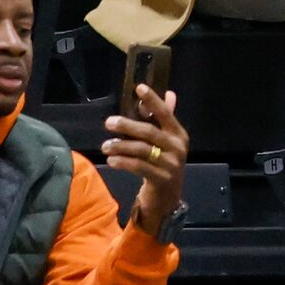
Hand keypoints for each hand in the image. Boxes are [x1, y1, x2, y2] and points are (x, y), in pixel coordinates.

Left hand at [104, 86, 190, 234]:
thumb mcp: (167, 141)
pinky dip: (123, 163)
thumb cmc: (164, 164)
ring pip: (142, 150)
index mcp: (179, 134)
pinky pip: (139, 167)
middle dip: (128, 126)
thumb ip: (166, 119)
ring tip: (105, 146)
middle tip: (109, 122)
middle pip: (150, 132)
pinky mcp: (162, 179)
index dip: (153, 100)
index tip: (138, 87)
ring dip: (121, 147)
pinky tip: (111, 161)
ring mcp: (171, 163)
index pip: (165, 113)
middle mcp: (177, 147)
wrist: (168, 197)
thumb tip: (169, 93)